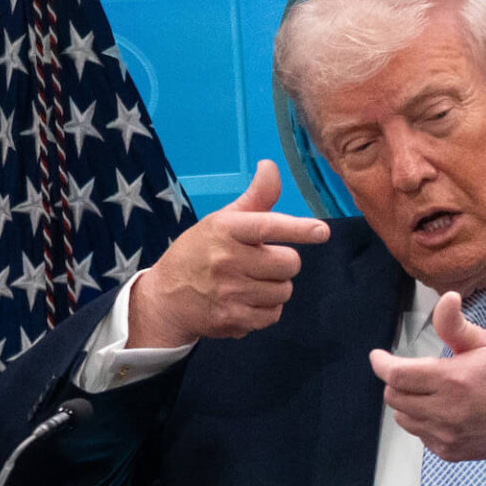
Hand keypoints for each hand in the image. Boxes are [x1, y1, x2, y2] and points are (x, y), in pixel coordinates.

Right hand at [127, 161, 330, 346]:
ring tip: (249, 282)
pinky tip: (245, 301)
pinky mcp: (233, 319)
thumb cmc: (200, 253)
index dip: (297, 229)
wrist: (165, 298)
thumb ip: (255, 198)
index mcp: (225, 229)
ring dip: (275, 287)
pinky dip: (266, 310)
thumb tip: (270, 166)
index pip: (267, 226)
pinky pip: (274, 314)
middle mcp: (226, 259)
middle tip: (260, 262)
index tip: (321, 231)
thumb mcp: (222, 221)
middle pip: (289, 263)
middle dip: (282, 263)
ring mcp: (230, 292)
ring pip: (285, 290)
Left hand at [368, 291, 485, 485]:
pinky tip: (444, 411)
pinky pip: (419, 433)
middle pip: (393, 396)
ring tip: (430, 392)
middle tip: (412, 372)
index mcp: (454, 380)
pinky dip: (423, 420)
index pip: (397, 375)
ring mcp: (446, 434)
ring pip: (402, 417)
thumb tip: (446, 299)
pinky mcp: (448, 451)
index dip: (381, 364)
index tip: (379, 357)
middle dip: (396, 381)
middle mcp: (447, 411)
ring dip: (407, 401)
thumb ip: (457, 325)